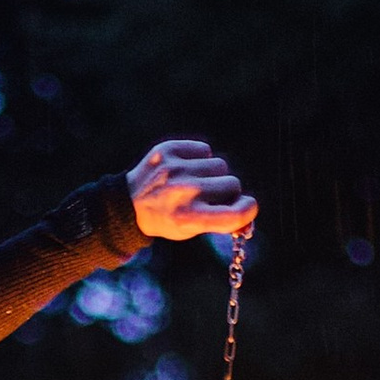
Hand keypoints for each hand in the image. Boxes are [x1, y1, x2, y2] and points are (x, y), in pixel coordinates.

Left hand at [127, 139, 255, 241]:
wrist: (129, 204)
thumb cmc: (168, 219)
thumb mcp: (193, 230)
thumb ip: (224, 222)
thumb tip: (251, 211)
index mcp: (189, 217)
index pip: (237, 212)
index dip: (248, 209)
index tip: (244, 208)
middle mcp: (183, 191)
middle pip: (233, 184)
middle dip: (227, 191)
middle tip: (209, 196)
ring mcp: (175, 168)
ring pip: (220, 165)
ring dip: (213, 174)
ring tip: (195, 181)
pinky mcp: (169, 150)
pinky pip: (204, 149)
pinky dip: (200, 158)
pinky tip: (186, 168)